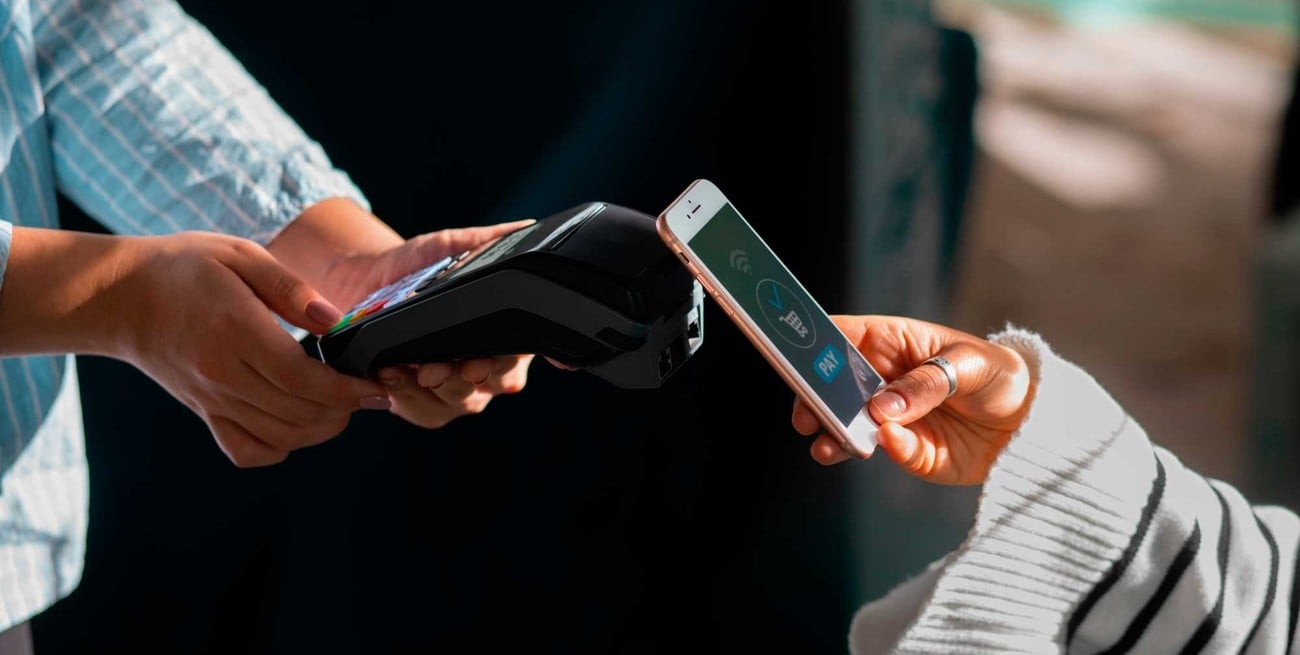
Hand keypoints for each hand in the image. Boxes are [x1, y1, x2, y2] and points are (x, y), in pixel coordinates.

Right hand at [107, 232, 391, 466]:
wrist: (121, 296)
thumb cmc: (186, 267)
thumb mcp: (241, 256)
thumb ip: (291, 289)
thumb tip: (334, 321)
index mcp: (234, 330)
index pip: (300, 378)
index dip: (346, 389)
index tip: (376, 386)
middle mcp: (222, 373)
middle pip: (297, 412)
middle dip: (346, 409)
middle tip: (370, 392)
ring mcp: (211, 398)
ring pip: (279, 436)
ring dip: (322, 429)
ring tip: (344, 406)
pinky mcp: (204, 411)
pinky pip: (245, 450)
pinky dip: (279, 448)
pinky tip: (298, 424)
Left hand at [319, 218, 538, 427]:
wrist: (367, 283)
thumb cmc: (420, 267)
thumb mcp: (456, 246)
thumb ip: (493, 240)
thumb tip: (528, 227)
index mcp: (508, 334)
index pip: (526, 351)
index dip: (526, 358)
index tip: (512, 358)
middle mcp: (490, 369)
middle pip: (497, 383)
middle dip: (478, 375)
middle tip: (461, 367)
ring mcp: (459, 391)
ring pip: (462, 402)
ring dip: (442, 388)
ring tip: (421, 370)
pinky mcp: (423, 404)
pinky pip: (424, 411)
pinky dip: (408, 396)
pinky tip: (393, 374)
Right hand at [791, 315, 1033, 484]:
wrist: (1032, 422)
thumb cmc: (999, 375)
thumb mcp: (969, 366)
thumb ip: (925, 384)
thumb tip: (881, 409)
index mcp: (892, 342)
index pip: (842, 336)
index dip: (815, 342)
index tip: (795, 357)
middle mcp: (882, 379)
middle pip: (833, 384)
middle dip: (815, 397)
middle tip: (806, 414)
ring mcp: (891, 416)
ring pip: (847, 424)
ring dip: (833, 433)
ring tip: (826, 444)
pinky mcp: (908, 449)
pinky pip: (885, 450)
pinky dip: (879, 449)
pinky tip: (882, 446)